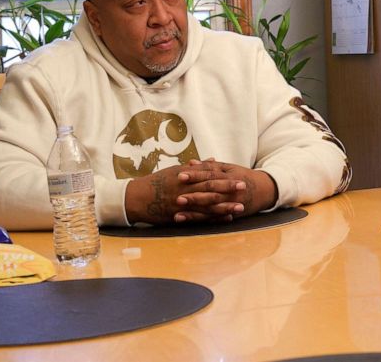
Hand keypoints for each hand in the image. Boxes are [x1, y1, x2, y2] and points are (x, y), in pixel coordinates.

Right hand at [125, 160, 274, 224]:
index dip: (225, 178)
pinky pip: (198, 217)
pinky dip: (212, 218)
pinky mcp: (178, 214)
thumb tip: (214, 160)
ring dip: (224, 206)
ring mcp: (182, 203)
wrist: (136, 197)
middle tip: (244, 189)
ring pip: (206, 205)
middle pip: (210, 188)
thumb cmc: (157, 182)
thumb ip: (196, 167)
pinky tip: (225, 219)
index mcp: (185, 176)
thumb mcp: (176, 170)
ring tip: (239, 207)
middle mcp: (185, 189)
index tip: (240, 178)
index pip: (208, 176)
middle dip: (228, 189)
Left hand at [174, 159, 278, 222]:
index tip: (180, 175)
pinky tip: (189, 222)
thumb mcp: (229, 168)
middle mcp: (230, 191)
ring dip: (194, 213)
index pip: (210, 175)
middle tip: (176, 197)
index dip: (196, 175)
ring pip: (211, 209)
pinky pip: (215, 219)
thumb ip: (210, 166)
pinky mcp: (231, 214)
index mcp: (229, 176)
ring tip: (178, 214)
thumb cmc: (243, 177)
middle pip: (210, 193)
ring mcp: (231, 204)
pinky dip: (201, 221)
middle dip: (193, 196)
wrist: (265, 191)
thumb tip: (191, 162)